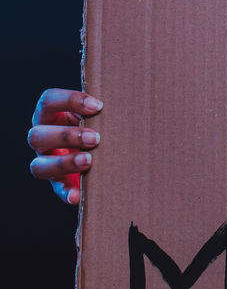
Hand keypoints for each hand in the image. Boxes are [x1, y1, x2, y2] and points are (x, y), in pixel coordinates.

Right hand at [28, 88, 102, 205]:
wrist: (106, 149)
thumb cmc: (101, 122)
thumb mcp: (97, 112)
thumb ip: (101, 106)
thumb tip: (126, 94)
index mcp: (50, 115)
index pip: (47, 101)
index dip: (69, 101)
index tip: (98, 106)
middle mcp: (43, 139)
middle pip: (37, 135)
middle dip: (66, 136)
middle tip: (95, 138)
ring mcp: (47, 162)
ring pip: (39, 166)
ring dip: (64, 163)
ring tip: (89, 160)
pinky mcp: (59, 183)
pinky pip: (57, 190)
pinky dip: (67, 193)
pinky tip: (78, 195)